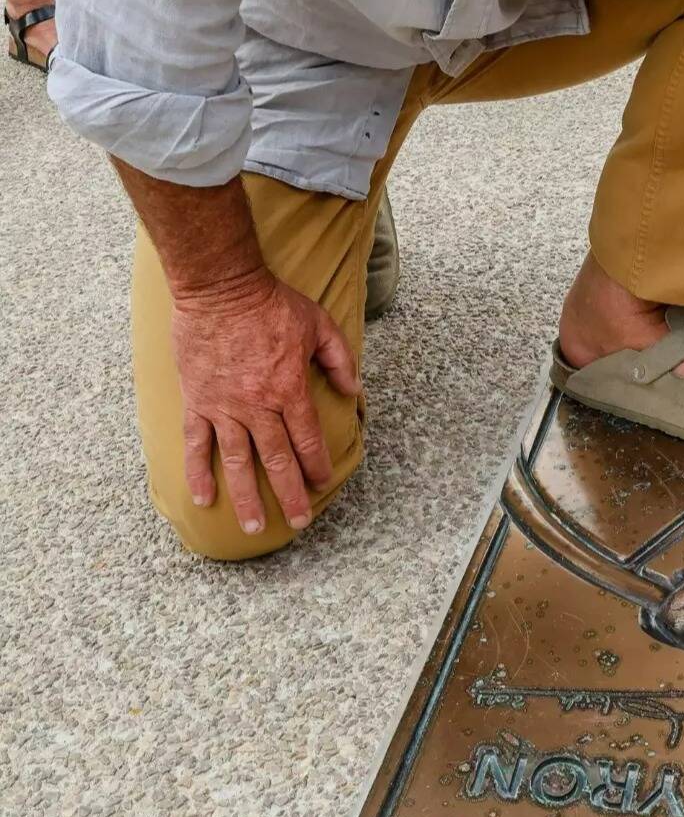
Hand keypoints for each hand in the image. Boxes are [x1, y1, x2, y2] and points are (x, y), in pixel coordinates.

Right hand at [172, 268, 361, 533]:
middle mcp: (258, 405)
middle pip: (277, 459)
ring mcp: (225, 407)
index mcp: (289, 388)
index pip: (307, 438)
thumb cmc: (273, 303)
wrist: (221, 289)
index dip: (316, 465)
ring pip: (238, 461)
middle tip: (299, 523)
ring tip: (254, 527)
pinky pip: (197, 444)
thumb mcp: (319, 324)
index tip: (322, 483)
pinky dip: (198, 472)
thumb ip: (339, 359)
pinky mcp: (197, 401)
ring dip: (247, 497)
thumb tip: (353, 391)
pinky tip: (204, 498)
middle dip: (290, 494)